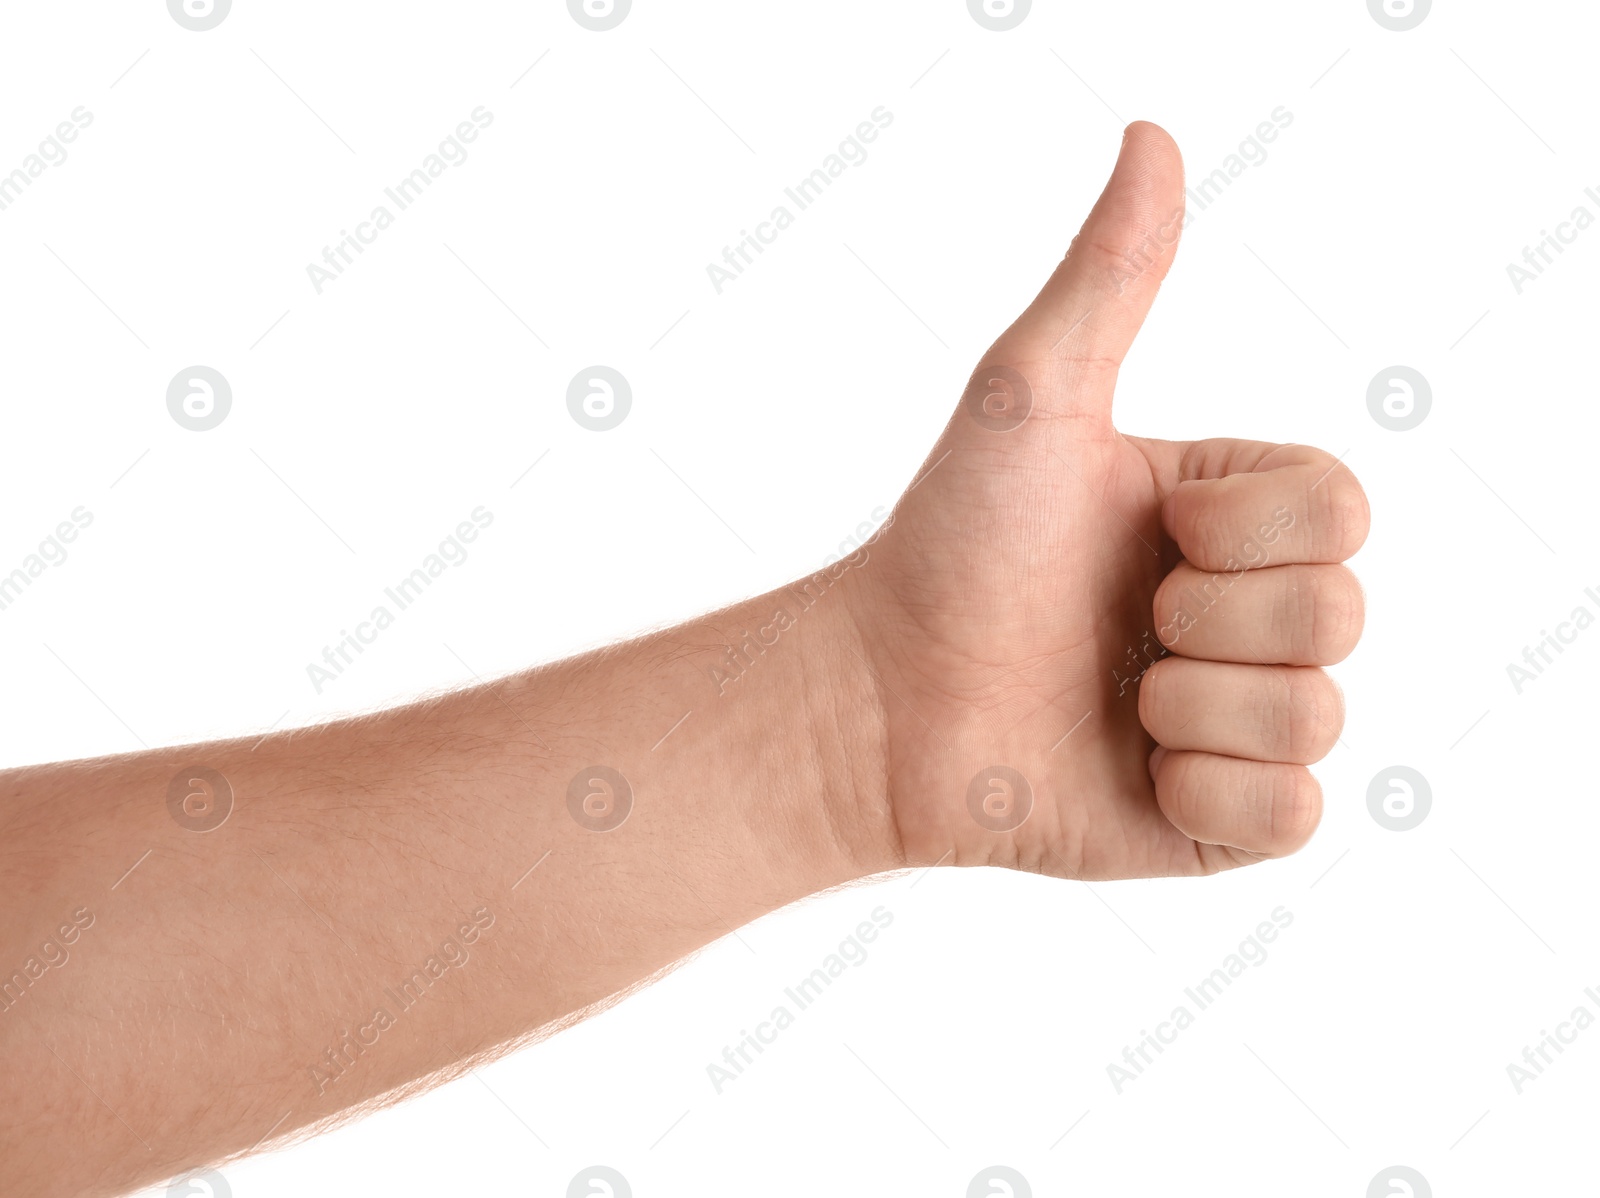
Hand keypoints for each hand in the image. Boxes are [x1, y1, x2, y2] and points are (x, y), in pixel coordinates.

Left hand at [845, 122, 1369, 878]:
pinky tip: (1129, 769)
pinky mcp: (1222, 823)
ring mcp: (1243, 720)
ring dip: (1184, 706)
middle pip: (1340, 613)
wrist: (881, 700)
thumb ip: (1108, 278)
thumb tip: (1152, 136)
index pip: (1343, 511)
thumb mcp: (1031, 398)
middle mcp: (1252, 614)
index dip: (1239, 525)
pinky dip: (1203, 794)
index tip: (1142, 527)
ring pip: (1316, 715)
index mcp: (1236, 517)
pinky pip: (1291, 814)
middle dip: (1203, 617)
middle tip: (1112, 622)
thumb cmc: (950, 545)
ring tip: (1105, 697)